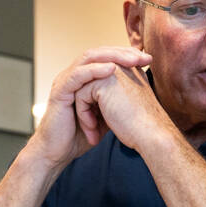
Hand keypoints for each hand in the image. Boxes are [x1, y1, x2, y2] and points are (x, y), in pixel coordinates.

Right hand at [25, 47, 150, 170]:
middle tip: (143, 56)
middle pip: (99, 53)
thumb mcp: (106, 115)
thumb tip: (141, 93)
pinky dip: (95, 70)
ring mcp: (65, 81)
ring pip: (88, 58)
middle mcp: (74, 76)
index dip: (126, 55)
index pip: (106, 57)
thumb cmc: (79, 136)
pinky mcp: (60, 91)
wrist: (58, 153)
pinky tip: (111, 69)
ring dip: (112, 57)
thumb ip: (116, 101)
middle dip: (122, 52)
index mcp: (84, 79)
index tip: (147, 59)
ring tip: (132, 60)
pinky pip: (78, 75)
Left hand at [74, 59, 176, 152]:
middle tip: (92, 129)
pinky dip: (84, 115)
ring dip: (84, 113)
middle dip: (87, 107)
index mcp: (129, 69)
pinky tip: (93, 129)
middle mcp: (122, 65)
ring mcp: (112, 70)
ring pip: (82, 89)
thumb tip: (93, 98)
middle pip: (89, 83)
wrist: (151, 134)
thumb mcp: (125, 105)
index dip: (96, 104)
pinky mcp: (103, 82)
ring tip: (92, 132)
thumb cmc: (140, 126)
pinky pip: (81, 96)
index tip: (101, 124)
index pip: (99, 82)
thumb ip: (112, 96)